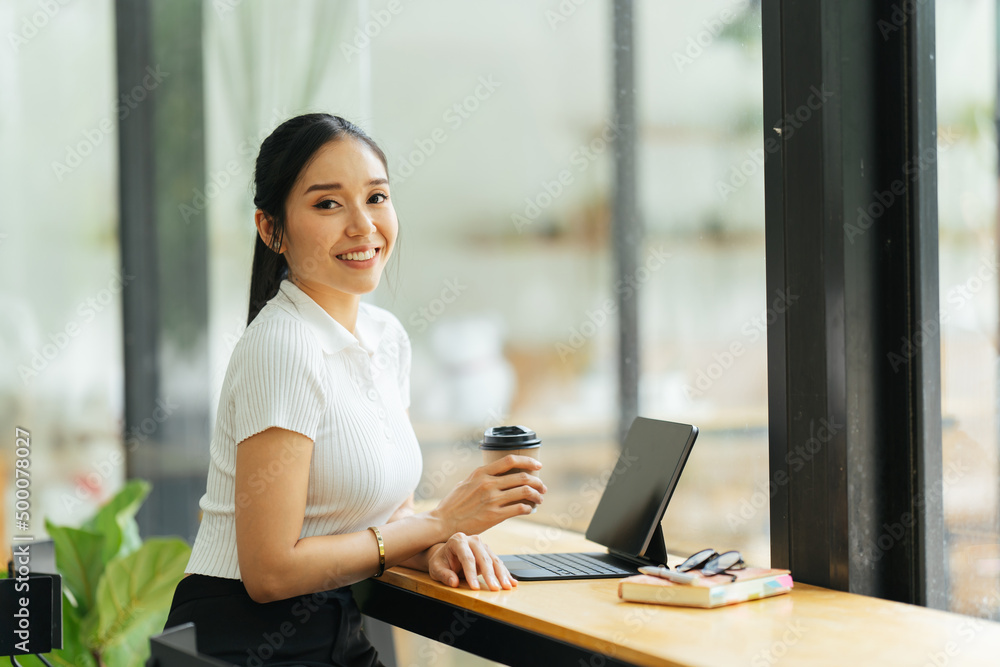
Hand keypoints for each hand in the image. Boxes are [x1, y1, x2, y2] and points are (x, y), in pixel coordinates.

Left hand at [427, 533, 515, 590]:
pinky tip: (511, 582)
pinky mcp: (488, 552)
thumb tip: (453, 582)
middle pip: (483, 558)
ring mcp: (482, 545)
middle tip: (494, 589)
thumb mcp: (436, 569)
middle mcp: (472, 540)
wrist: (445, 556)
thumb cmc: (440, 561)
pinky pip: (498, 563)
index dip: (471, 573)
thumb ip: (444, 575)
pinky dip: (505, 573)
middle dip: (490, 575)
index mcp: (458, 540)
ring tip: (506, 587)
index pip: (467, 558)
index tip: (474, 588)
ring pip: (494, 560)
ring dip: (501, 574)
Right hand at [430, 455, 546, 536]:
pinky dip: (528, 508)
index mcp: (481, 473)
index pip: (510, 460)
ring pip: (524, 492)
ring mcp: (492, 500)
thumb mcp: (465, 483)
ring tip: (540, 498)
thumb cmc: (453, 503)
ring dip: (537, 495)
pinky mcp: (494, 516)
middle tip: (542, 486)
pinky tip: (529, 509)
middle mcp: (488, 484)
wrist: (443, 522)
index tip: (538, 465)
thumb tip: (495, 474)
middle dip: (537, 481)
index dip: (528, 461)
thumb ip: (481, 477)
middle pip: (522, 477)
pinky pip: (519, 508)